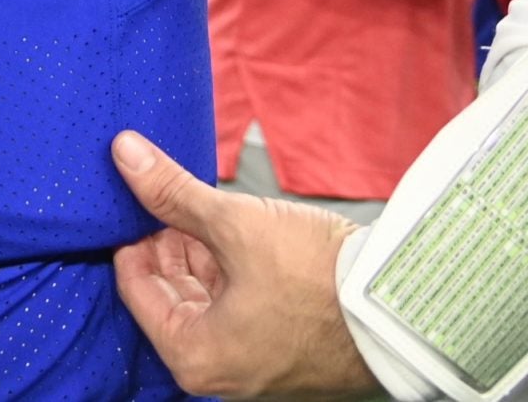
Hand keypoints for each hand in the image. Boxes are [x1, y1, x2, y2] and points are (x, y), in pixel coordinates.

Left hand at [109, 131, 374, 400]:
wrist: (400, 304)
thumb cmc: (320, 278)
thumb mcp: (234, 223)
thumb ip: (173, 192)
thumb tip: (126, 154)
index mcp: (194, 356)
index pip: (135, 287)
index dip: (131, 236)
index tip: (131, 200)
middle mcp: (217, 372)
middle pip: (168, 296)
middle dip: (165, 243)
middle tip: (164, 196)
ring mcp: (250, 364)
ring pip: (203, 300)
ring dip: (197, 254)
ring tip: (199, 208)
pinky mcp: (280, 350)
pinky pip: (235, 309)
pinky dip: (228, 272)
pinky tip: (233, 235)